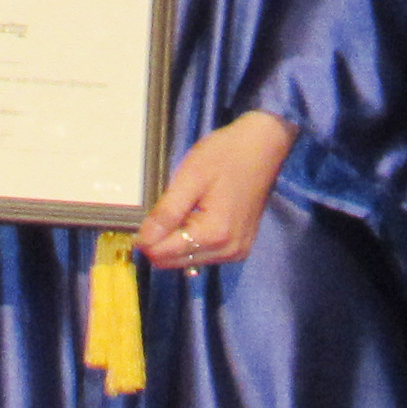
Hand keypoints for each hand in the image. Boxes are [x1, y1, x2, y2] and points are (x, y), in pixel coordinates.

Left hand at [139, 111, 295, 268]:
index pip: (164, 254)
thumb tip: (143, 240)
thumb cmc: (226, 155)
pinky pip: (204, 254)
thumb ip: (166, 213)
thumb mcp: (190, 178)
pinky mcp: (240, 247)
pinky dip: (192, 240)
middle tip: (165, 208)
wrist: (263, 146)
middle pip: (174, 261)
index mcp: (215, 234)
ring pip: (187, 260)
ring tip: (184, 208)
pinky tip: (196, 216)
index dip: (146, 238)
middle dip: (161, 241)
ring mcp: (236, 252)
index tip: (144, 216)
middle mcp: (228, 251)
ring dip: (177, 241)